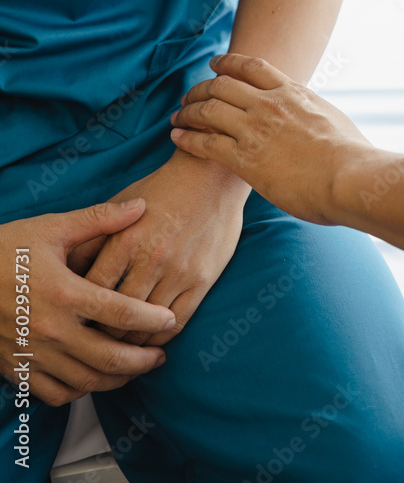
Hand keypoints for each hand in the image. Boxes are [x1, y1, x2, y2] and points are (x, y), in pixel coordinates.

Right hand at [0, 201, 175, 406]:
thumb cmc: (6, 248)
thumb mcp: (52, 228)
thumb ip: (98, 220)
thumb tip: (140, 206)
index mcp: (64, 292)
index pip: (120, 313)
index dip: (151, 318)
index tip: (170, 319)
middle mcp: (50, 329)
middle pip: (108, 356)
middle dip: (142, 360)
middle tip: (160, 355)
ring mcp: (33, 353)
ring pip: (86, 381)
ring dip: (117, 379)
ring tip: (136, 368)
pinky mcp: (17, 368)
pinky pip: (55, 394)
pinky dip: (80, 392)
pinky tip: (94, 379)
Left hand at [82, 151, 247, 346]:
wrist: (212, 176)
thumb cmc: (162, 189)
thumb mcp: (123, 204)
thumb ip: (98, 234)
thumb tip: (69, 268)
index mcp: (126, 238)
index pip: (94, 289)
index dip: (80, 310)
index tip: (73, 320)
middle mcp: (152, 257)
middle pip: (117, 313)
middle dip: (101, 334)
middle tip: (90, 344)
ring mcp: (179, 270)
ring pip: (146, 323)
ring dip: (130, 342)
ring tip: (118, 349)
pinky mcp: (202, 279)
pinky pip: (177, 322)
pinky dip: (160, 337)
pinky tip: (149, 339)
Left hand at [170, 54, 370, 225]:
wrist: (349, 177)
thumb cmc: (351, 155)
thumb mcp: (333, 118)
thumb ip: (315, 113)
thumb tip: (317, 118)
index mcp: (292, 91)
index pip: (251, 66)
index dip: (227, 62)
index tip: (214, 64)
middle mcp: (269, 104)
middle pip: (221, 85)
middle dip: (200, 89)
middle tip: (188, 96)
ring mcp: (255, 129)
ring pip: (208, 110)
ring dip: (187, 112)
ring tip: (177, 117)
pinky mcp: (246, 159)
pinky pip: (205, 143)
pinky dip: (187, 138)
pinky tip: (176, 139)